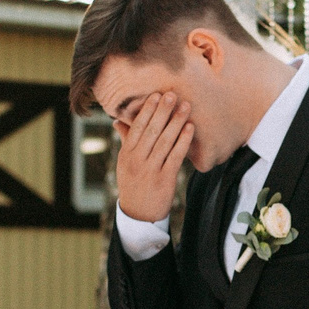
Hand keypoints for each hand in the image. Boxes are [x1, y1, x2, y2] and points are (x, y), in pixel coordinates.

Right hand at [114, 91, 192, 223]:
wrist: (139, 215)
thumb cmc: (133, 184)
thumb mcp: (125, 163)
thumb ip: (125, 141)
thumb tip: (118, 121)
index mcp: (126, 154)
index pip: (136, 127)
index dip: (147, 110)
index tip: (156, 95)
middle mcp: (137, 160)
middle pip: (151, 131)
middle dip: (162, 111)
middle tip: (172, 94)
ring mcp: (151, 170)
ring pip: (164, 141)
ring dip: (176, 122)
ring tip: (185, 106)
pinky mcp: (165, 179)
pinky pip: (175, 156)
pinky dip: (183, 141)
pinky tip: (190, 128)